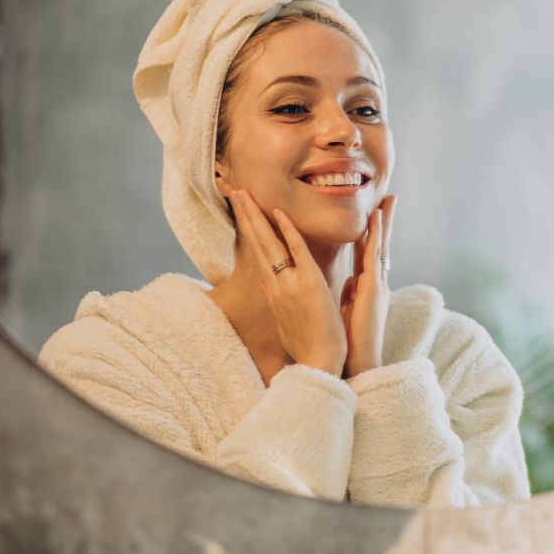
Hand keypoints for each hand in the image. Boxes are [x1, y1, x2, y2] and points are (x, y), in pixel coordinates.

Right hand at [230, 189, 347, 375]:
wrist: (319, 363)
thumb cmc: (306, 345)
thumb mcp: (285, 320)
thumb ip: (275, 297)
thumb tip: (265, 281)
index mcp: (274, 290)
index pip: (258, 252)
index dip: (249, 229)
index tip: (241, 210)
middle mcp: (277, 284)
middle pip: (257, 242)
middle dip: (246, 215)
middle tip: (234, 190)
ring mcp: (290, 283)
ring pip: (270, 243)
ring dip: (256, 216)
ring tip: (243, 193)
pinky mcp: (308, 284)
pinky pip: (296, 251)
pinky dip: (287, 231)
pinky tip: (278, 212)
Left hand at [339, 195, 395, 377]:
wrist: (356, 363)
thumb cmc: (348, 342)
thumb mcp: (347, 311)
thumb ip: (348, 294)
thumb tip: (348, 281)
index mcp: (366, 288)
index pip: (369, 254)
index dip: (371, 233)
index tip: (374, 214)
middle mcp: (375, 283)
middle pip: (380, 245)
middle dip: (384, 221)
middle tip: (389, 198)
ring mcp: (376, 285)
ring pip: (380, 246)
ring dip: (383, 222)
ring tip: (387, 201)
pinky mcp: (373, 288)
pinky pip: (374, 256)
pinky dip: (375, 235)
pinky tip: (376, 218)